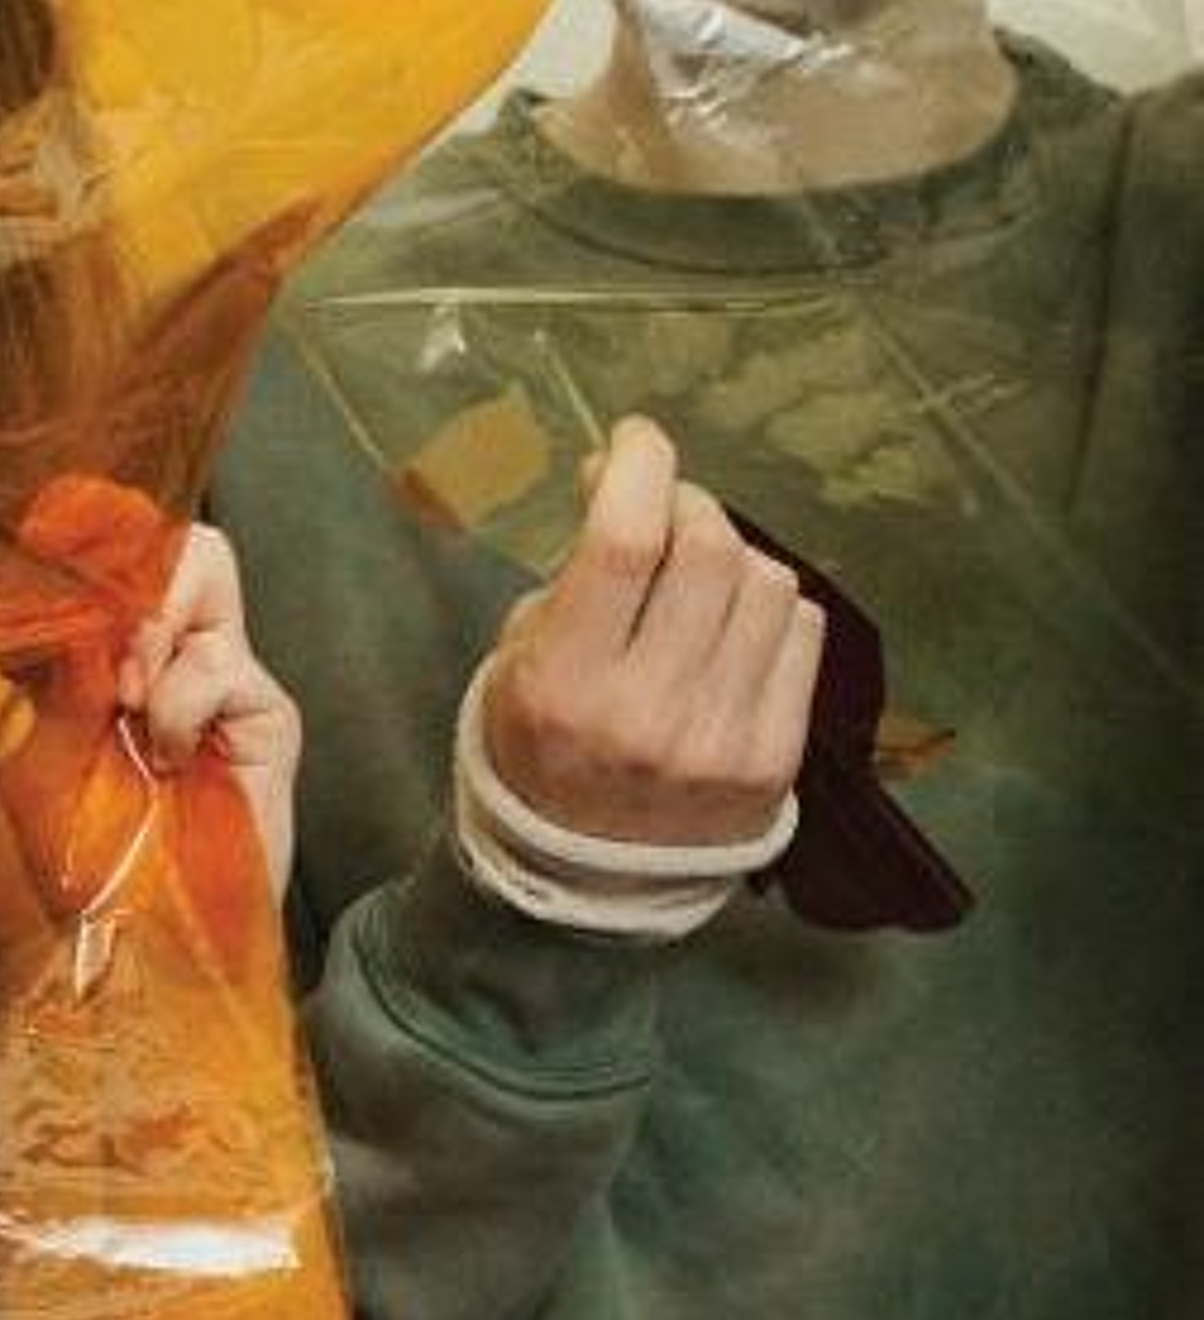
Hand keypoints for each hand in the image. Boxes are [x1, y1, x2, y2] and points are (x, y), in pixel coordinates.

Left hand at [9, 473, 300, 903]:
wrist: (140, 942)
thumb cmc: (85, 869)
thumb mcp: (42, 766)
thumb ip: (54, 681)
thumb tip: (44, 608)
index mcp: (108, 667)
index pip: (105, 570)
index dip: (72, 545)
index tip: (24, 554)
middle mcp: (169, 661)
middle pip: (175, 543)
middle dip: (129, 570)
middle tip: (97, 642)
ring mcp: (224, 681)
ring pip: (204, 571)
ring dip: (147, 636)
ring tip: (126, 710)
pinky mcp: (267, 715)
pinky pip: (221, 661)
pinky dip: (180, 701)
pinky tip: (168, 754)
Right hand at [484, 416, 823, 845]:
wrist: (585, 879)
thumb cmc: (536, 755)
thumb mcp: (515, 670)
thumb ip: (569, 581)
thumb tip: (625, 483)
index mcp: (566, 687)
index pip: (623, 542)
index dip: (638, 466)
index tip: (634, 439)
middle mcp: (650, 711)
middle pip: (706, 549)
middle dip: (688, 504)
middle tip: (666, 510)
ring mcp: (722, 737)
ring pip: (767, 581)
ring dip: (732, 557)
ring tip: (699, 580)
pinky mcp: (775, 756)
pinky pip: (803, 632)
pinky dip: (770, 609)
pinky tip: (733, 629)